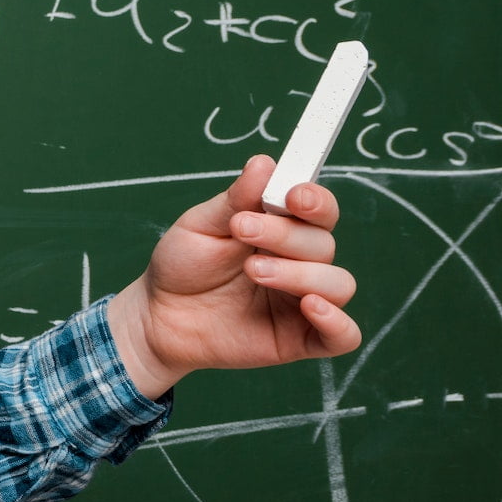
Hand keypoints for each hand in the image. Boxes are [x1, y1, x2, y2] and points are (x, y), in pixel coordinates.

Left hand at [108, 154, 361, 398]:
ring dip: (300, 274)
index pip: (319, 210)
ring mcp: (303, 301)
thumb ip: (236, 200)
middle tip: (241, 231)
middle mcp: (301, 262)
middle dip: (286, 236)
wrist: (158, 317)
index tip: (292, 196)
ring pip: (338, 283)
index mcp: (282, 229)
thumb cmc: (182, 265)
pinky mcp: (300, 339)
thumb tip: (264, 162)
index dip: (315, 200)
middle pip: (324, 243)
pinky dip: (337, 321)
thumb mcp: (200, 226)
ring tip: (254, 271)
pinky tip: (311, 306)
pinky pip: (343, 336)